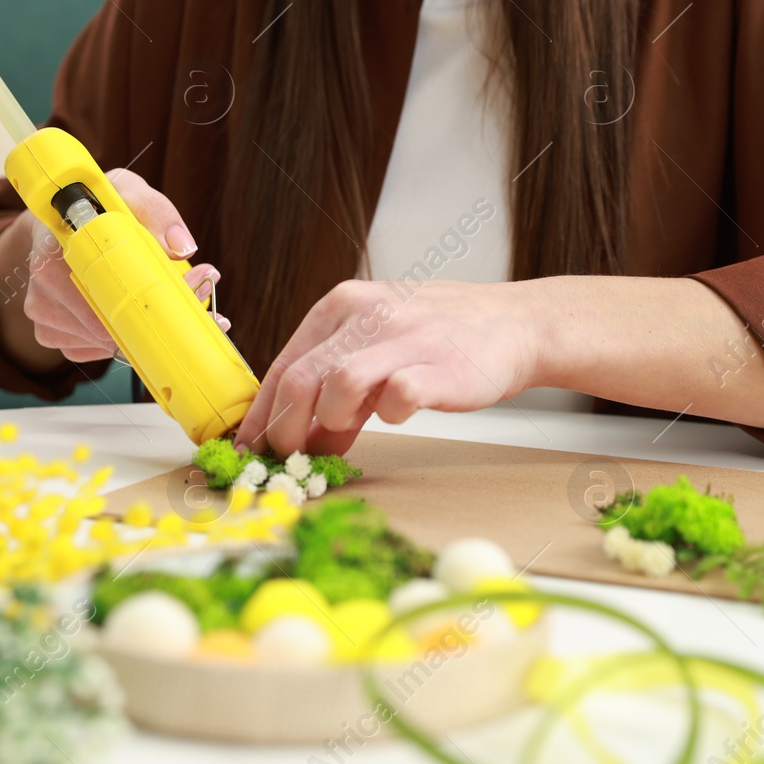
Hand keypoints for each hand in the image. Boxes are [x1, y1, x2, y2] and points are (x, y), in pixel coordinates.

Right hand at [12, 168, 226, 363]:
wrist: (56, 224)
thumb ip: (155, 210)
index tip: (196, 284)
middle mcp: (43, 289)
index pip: (108, 288)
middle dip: (163, 314)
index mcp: (55, 251)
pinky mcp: (52, 336)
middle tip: (201, 296)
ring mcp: (45, 317)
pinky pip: (99, 348)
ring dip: (147, 327)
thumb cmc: (91, 206)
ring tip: (174, 301)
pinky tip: (138, 317)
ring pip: (110, 341)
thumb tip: (182, 247)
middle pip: (112, 323)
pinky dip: (126, 338)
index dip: (155, 294)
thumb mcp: (124, 190)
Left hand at [236, 279, 542, 456]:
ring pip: (338, 385)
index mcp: (342, 305)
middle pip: (300, 379)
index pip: (283, 364)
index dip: (262, 414)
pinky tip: (397, 414)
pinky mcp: (439, 366)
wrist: (512, 324)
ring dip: (334, 419)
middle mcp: (368, 314)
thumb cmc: (439, 337)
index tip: (251, 448)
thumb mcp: (377, 346)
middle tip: (290, 458)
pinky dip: (389, 415)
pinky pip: (397, 397)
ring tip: (350, 429)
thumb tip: (304, 439)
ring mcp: (404, 338)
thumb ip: (338, 388)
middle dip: (286, 429)